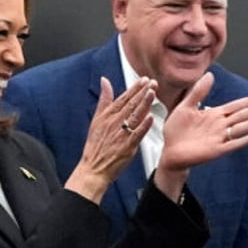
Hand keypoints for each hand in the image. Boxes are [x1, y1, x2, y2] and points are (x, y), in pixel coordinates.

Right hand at [65, 76, 155, 203]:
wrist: (94, 167)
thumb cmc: (96, 145)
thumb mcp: (96, 118)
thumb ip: (104, 99)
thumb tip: (104, 81)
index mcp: (108, 115)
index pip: (123, 98)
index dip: (134, 88)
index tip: (143, 80)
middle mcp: (115, 123)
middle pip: (131, 105)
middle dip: (142, 92)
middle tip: (152, 83)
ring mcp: (122, 134)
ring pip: (135, 116)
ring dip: (144, 104)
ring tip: (152, 93)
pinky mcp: (128, 146)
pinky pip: (137, 134)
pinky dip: (144, 126)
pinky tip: (150, 118)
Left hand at [153, 73, 247, 199]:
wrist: (168, 151)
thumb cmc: (175, 131)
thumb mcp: (185, 106)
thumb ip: (198, 92)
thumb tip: (210, 75)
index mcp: (215, 114)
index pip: (239, 105)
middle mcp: (221, 126)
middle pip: (245, 114)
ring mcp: (219, 138)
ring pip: (243, 127)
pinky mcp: (216, 150)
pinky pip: (234, 144)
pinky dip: (245, 139)